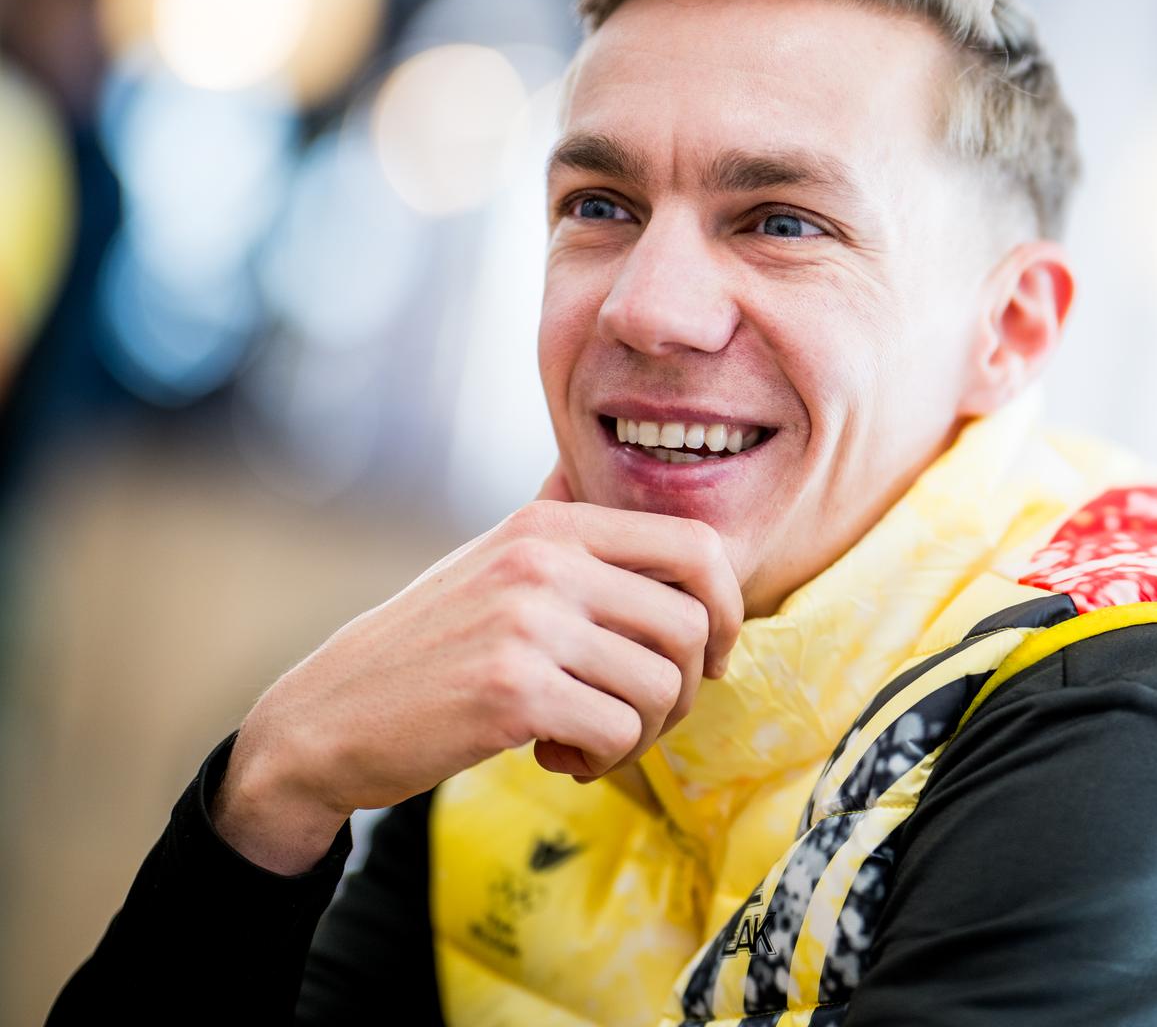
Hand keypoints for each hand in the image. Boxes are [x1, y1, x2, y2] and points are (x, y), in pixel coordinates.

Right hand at [211, 460, 743, 872]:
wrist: (325, 717)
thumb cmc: (430, 648)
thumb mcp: (498, 562)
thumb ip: (573, 536)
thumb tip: (654, 500)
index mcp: (551, 522)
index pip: (697, 546)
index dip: (726, 608)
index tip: (707, 656)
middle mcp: (544, 560)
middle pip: (692, 625)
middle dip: (686, 688)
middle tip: (639, 716)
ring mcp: (528, 622)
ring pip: (663, 688)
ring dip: (642, 734)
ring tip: (590, 740)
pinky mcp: (514, 692)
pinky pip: (619, 733)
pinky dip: (603, 760)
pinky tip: (556, 756)